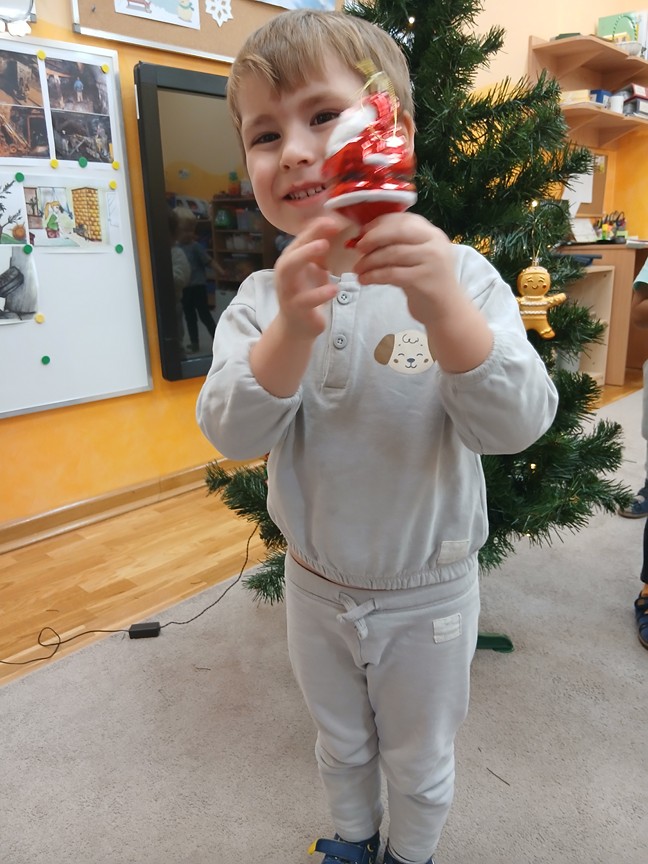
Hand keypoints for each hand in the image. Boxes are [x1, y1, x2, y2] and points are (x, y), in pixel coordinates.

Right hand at [274, 217, 341, 339]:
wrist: (297, 325)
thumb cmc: (307, 293)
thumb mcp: (315, 270)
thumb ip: (321, 251)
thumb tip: (337, 226)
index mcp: (290, 260)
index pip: (300, 241)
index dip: (315, 229)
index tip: (333, 221)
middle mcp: (285, 273)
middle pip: (290, 253)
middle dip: (306, 241)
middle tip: (326, 234)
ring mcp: (288, 290)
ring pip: (289, 271)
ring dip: (305, 257)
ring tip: (324, 248)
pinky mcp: (296, 308)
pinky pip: (306, 300)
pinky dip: (320, 293)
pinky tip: (334, 289)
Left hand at [353, 212, 458, 326]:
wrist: (445, 310)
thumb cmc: (425, 283)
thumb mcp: (416, 258)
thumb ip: (397, 245)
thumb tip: (363, 238)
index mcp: (432, 233)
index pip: (403, 219)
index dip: (379, 224)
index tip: (362, 232)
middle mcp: (435, 243)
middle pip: (398, 231)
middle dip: (373, 238)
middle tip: (357, 248)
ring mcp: (432, 261)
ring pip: (393, 253)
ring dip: (370, 261)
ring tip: (357, 269)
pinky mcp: (424, 280)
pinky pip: (392, 274)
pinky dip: (374, 276)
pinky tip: (364, 280)